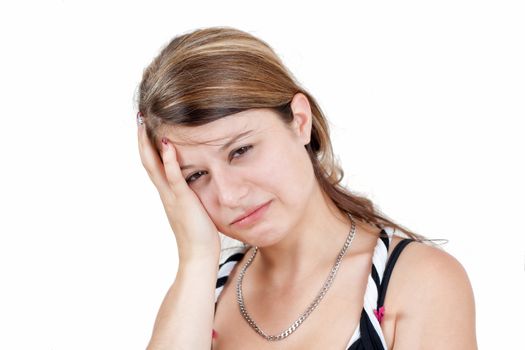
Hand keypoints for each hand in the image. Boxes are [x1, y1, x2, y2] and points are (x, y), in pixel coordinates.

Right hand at [137, 121, 219, 263]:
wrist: (198, 255)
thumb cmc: (199, 234)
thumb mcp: (193, 208)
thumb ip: (189, 194)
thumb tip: (193, 184)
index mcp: (168, 193)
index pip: (154, 164)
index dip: (147, 145)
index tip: (145, 126)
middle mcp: (165, 192)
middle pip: (147, 161)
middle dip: (142, 139)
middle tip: (138, 117)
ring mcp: (171, 196)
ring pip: (154, 166)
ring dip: (148, 144)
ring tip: (144, 123)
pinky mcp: (183, 200)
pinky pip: (173, 177)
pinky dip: (168, 161)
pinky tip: (167, 144)